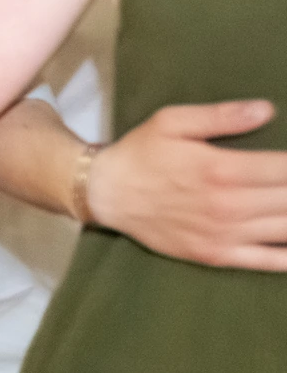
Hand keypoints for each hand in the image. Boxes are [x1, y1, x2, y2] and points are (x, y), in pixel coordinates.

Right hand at [89, 100, 286, 270]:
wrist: (104, 193)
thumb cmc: (141, 153)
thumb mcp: (173, 121)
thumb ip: (222, 116)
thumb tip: (267, 110)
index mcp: (222, 169)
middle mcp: (228, 205)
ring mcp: (223, 234)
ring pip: (286, 229)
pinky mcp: (215, 254)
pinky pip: (265, 261)